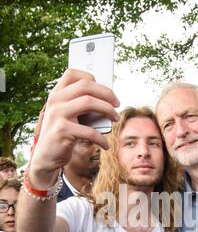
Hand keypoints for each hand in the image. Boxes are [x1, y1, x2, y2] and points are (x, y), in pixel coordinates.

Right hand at [28, 68, 119, 187]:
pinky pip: (89, 131)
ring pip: (88, 102)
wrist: (46, 158)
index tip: (106, 91)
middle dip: (106, 93)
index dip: (91, 78)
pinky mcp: (62, 130)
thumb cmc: (63, 136)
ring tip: (115, 118)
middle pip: (85, 85)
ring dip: (107, 110)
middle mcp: (55, 101)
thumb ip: (81, 106)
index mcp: (56, 94)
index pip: (72, 74)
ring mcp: (57, 114)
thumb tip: (108, 101)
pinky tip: (105, 145)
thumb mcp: (69, 117)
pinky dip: (101, 138)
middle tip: (117, 104)